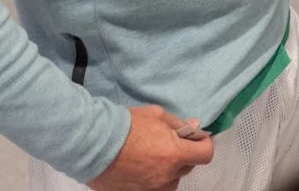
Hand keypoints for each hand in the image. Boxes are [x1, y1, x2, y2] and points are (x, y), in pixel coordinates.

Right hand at [89, 106, 212, 190]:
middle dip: (184, 155)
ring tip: (154, 157)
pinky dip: (152, 179)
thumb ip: (178, 125)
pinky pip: (152, 188)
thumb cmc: (126, 126)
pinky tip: (141, 167)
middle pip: (187, 168)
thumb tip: (194, 129)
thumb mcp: (157, 116)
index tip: (197, 137)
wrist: (92, 144)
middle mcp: (166, 176)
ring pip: (171, 181)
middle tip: (170, 143)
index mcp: (175, 154)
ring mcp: (150, 188)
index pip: (205, 154)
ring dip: (169, 170)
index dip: (204, 144)